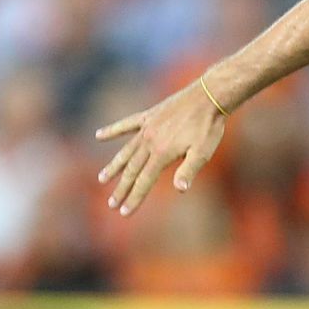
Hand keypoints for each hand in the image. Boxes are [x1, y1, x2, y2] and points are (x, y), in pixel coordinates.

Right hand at [95, 82, 226, 215]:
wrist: (209, 95)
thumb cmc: (209, 127)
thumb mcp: (203, 152)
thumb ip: (189, 170)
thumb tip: (180, 189)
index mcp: (161, 153)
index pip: (144, 181)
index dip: (134, 197)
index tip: (124, 212)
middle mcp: (149, 141)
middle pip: (132, 170)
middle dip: (121, 188)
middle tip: (111, 204)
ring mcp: (147, 127)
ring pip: (126, 151)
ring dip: (114, 166)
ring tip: (102, 178)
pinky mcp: (149, 115)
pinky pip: (126, 124)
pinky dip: (113, 130)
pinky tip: (99, 136)